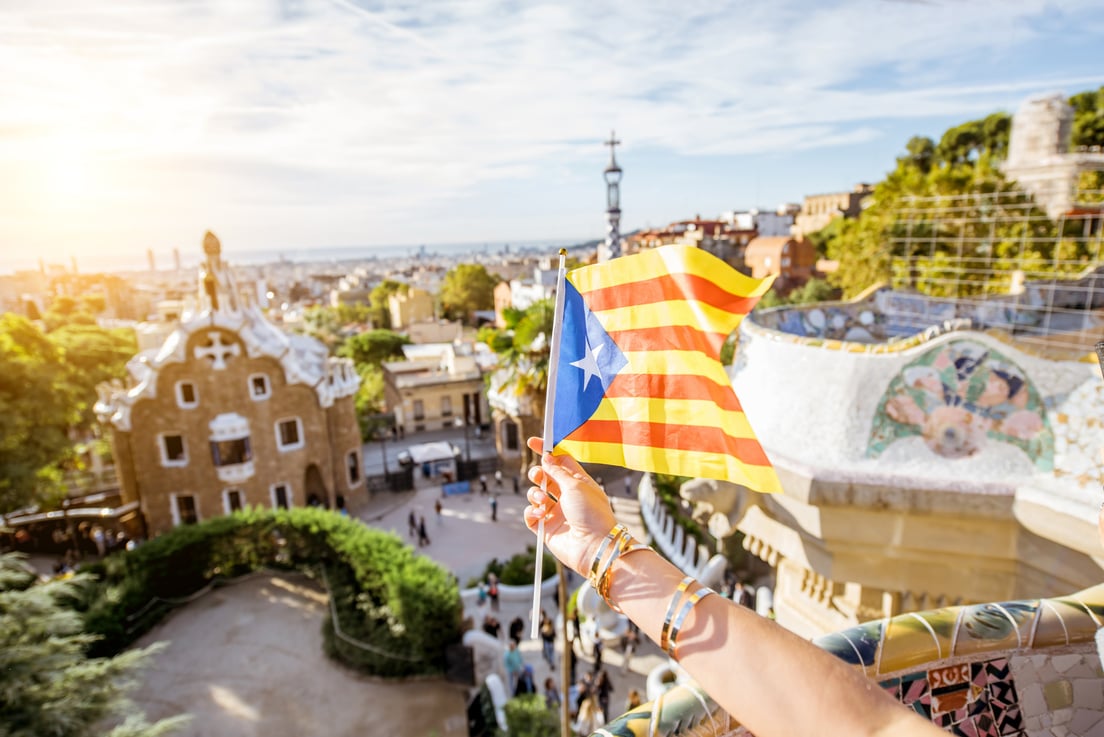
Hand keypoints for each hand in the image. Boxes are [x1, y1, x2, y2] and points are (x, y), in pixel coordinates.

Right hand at [523, 436, 617, 576]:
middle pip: (546, 477)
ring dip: (535, 494)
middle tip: (538, 476)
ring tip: (543, 501)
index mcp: (579, 482)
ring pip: (536, 495)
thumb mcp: (575, 485)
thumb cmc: (592, 513)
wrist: (595, 547)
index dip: (547, 451)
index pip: (560, 461)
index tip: (533, 442)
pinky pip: (531, 515)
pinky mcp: (547, 529)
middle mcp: (567, 496)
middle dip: (538, 474)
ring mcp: (557, 513)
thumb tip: (547, 457)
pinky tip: (540, 515)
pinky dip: (532, 512)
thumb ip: (557, 471)